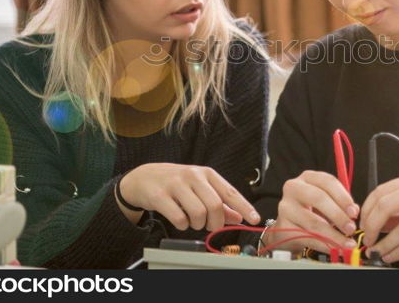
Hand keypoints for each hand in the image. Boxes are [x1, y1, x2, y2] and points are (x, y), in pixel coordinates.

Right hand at [119, 163, 260, 230]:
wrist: (143, 178)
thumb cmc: (175, 182)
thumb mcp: (200, 187)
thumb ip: (220, 202)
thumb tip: (238, 216)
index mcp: (206, 173)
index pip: (230, 192)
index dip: (244, 207)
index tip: (255, 219)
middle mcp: (193, 176)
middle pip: (215, 206)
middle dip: (215, 222)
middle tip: (209, 225)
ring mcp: (176, 185)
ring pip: (198, 213)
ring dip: (198, 225)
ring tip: (192, 221)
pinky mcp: (160, 196)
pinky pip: (179, 218)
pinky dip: (183, 225)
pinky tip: (180, 220)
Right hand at [268, 170, 360, 252]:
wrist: (288, 226)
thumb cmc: (310, 210)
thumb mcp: (326, 201)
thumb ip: (340, 203)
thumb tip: (354, 212)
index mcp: (307, 177)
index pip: (327, 182)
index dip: (343, 197)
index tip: (354, 212)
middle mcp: (293, 188)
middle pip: (318, 198)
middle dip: (338, 215)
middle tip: (351, 228)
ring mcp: (285, 207)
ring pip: (313, 222)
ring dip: (334, 235)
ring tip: (347, 243)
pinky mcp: (282, 226)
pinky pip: (307, 238)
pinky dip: (324, 245)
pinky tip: (335, 249)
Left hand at [360, 171, 398, 263]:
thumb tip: (375, 221)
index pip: (382, 190)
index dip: (367, 209)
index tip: (361, 222)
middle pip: (384, 205)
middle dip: (369, 225)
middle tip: (366, 238)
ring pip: (398, 228)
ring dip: (383, 244)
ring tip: (376, 252)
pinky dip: (398, 251)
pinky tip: (392, 256)